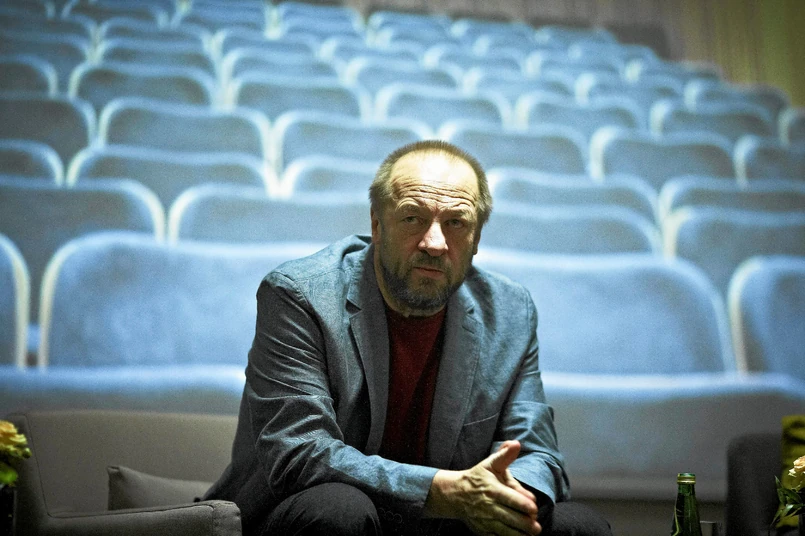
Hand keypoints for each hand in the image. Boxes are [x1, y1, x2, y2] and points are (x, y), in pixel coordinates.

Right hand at [425, 440, 540, 534]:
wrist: (454, 494)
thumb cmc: (477, 478)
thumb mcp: (490, 464)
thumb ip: (505, 456)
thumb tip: (516, 443)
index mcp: (493, 489)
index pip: (512, 499)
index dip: (525, 505)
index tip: (534, 508)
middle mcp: (489, 506)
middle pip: (511, 518)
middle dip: (526, 524)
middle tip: (537, 528)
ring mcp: (485, 520)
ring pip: (505, 531)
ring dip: (519, 535)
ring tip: (530, 535)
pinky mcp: (482, 530)